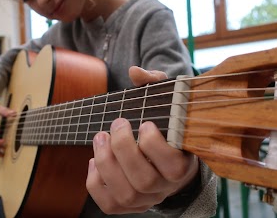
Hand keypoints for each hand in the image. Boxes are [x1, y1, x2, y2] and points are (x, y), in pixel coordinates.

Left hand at [86, 66, 198, 213]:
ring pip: (125, 193)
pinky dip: (95, 183)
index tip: (144, 122)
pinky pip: (109, 205)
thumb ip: (154, 83)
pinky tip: (94, 160)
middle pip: (143, 179)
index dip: (154, 145)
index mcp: (182, 164)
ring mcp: (146, 199)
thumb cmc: (166, 126)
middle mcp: (165, 187)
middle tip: (116, 124)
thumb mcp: (167, 101)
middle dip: (123, 148)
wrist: (168, 158)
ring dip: (106, 163)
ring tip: (100, 138)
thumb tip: (135, 72)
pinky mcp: (127, 205)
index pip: (173, 166)